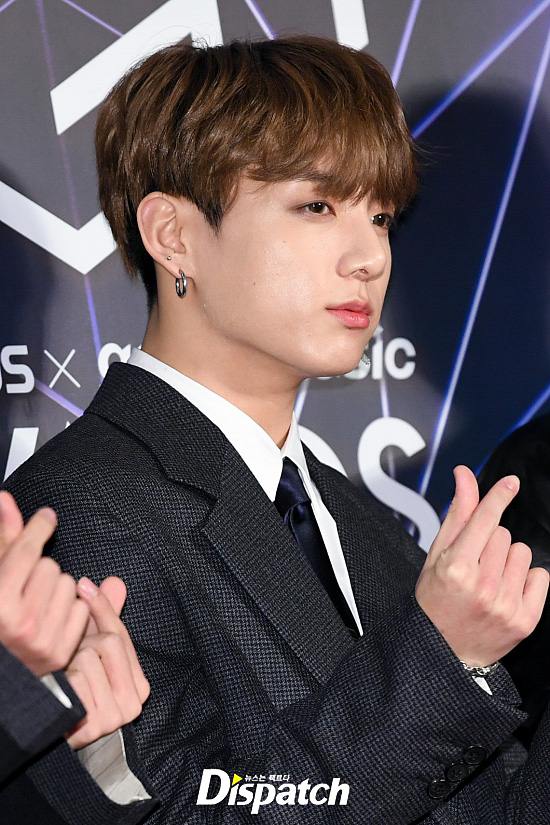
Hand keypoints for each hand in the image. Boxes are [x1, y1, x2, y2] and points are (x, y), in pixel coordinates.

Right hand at [0, 491, 88, 675]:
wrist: (6, 668)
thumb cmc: (0, 616)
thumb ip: (5, 538)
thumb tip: (5, 499)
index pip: (27, 551)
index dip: (38, 528)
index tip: (47, 517)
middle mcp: (19, 622)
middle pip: (50, 566)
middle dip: (41, 570)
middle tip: (26, 587)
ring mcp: (42, 639)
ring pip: (69, 585)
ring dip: (57, 589)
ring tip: (37, 603)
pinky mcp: (61, 651)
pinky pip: (81, 608)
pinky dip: (71, 609)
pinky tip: (51, 619)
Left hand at [65, 576, 149, 748]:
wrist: (58, 732)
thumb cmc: (76, 690)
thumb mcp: (93, 650)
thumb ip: (106, 617)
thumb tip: (115, 582)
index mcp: (140, 684)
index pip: (121, 634)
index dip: (101, 607)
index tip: (83, 586)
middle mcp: (133, 703)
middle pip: (108, 642)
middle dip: (84, 642)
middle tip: (72, 655)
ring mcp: (115, 717)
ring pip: (88, 659)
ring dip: (70, 663)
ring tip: (66, 676)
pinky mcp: (93, 726)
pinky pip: (74, 680)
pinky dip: (62, 681)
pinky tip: (61, 691)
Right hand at [415, 466, 548, 665]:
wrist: (443, 652)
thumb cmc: (435, 601)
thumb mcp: (436, 556)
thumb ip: (456, 514)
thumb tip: (465, 476)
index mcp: (455, 569)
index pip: (484, 520)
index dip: (497, 497)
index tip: (510, 483)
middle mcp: (482, 586)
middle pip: (502, 534)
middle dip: (488, 542)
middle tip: (473, 565)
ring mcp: (506, 604)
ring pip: (522, 552)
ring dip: (507, 560)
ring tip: (489, 579)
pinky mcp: (525, 619)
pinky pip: (540, 575)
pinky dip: (525, 579)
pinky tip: (506, 591)